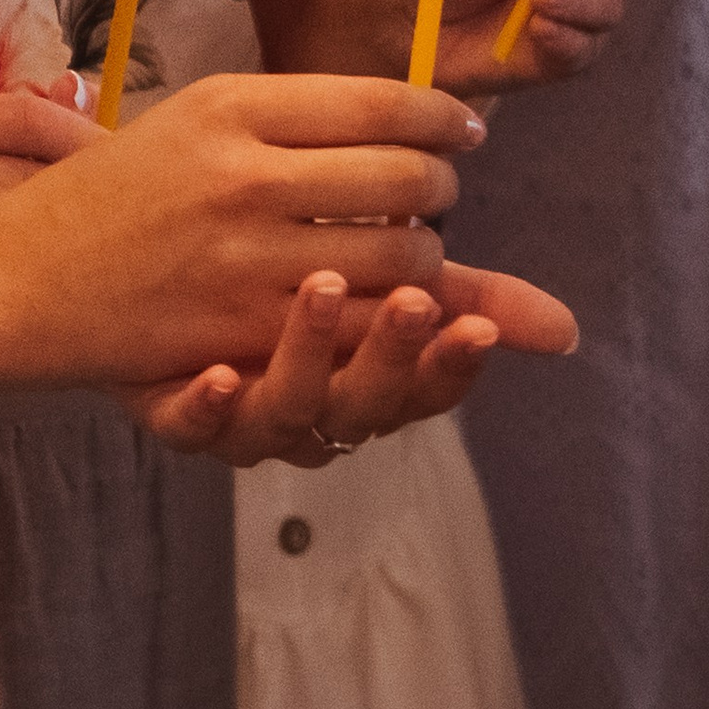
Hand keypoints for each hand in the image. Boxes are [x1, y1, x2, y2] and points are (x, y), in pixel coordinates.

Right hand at [0, 69, 482, 391]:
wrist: (30, 275)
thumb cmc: (120, 193)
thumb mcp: (197, 122)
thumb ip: (301, 120)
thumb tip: (425, 116)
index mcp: (232, 104)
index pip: (380, 102)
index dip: (441, 117)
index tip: (463, 130)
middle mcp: (245, 172)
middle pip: (407, 177)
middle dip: (441, 191)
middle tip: (433, 198)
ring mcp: (248, 254)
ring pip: (404, 257)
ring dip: (428, 260)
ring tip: (408, 256)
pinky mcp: (247, 327)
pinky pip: (365, 321)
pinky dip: (391, 316)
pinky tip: (374, 304)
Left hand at [128, 238, 577, 462]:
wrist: (137, 282)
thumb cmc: (276, 286)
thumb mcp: (369, 282)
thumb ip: (456, 295)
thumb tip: (570, 331)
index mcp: (361, 385)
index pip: (422, 390)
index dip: (451, 367)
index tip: (475, 325)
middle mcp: (309, 412)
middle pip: (361, 405)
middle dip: (392, 356)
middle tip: (416, 299)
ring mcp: (240, 416)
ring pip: (286, 412)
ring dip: (309, 355)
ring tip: (323, 286)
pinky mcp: (172, 409)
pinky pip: (190, 425)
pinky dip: (209, 408)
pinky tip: (223, 372)